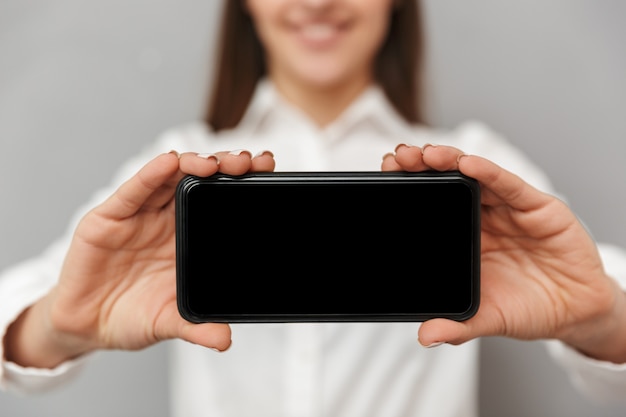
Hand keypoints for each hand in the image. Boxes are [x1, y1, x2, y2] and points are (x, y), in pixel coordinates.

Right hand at [4, 149, 274, 367]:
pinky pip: (133, 192)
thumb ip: (196, 327)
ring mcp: (139, 215)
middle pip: (198, 181)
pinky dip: (150, 175)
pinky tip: (168, 163)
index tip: (266, 169)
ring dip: (192, 164)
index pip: (218, 200)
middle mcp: (167, 218)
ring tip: (213, 163)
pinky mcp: (108, 217)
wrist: (86, 325)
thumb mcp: (169, 322)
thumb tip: (224, 340)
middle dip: (224, 166)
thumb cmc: (131, 315)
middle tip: (246, 162)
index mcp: (188, 236)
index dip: (241, 183)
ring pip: (168, 177)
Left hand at [383, 144, 625, 362]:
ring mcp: (508, 209)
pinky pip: (509, 186)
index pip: (432, 206)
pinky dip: (489, 174)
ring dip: (449, 162)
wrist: (577, 312)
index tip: (385, 175)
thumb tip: (425, 336)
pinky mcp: (537, 206)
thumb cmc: (529, 307)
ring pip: (475, 177)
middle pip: (448, 184)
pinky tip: (468, 165)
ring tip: (425, 155)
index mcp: (464, 238)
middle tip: (397, 157)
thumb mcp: (488, 319)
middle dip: (421, 168)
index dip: (410, 189)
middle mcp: (482, 217)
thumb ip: (458, 326)